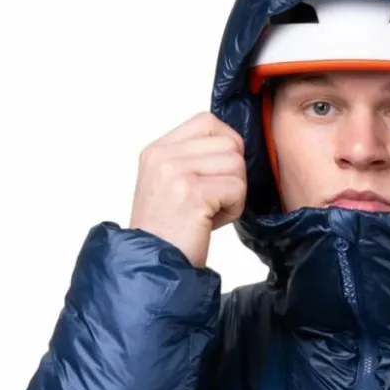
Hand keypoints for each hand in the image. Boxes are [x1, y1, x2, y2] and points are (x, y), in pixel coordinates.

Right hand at [129, 112, 245, 268]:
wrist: (152, 267)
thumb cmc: (169, 233)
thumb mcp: (170, 185)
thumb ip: (193, 160)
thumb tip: (234, 145)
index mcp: (157, 150)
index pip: (208, 122)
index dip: (226, 146)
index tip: (217, 176)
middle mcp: (163, 156)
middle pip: (229, 143)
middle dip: (232, 175)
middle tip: (213, 202)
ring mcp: (175, 172)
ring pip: (237, 164)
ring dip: (234, 194)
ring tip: (210, 213)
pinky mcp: (192, 192)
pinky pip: (237, 188)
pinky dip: (233, 210)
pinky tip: (211, 224)